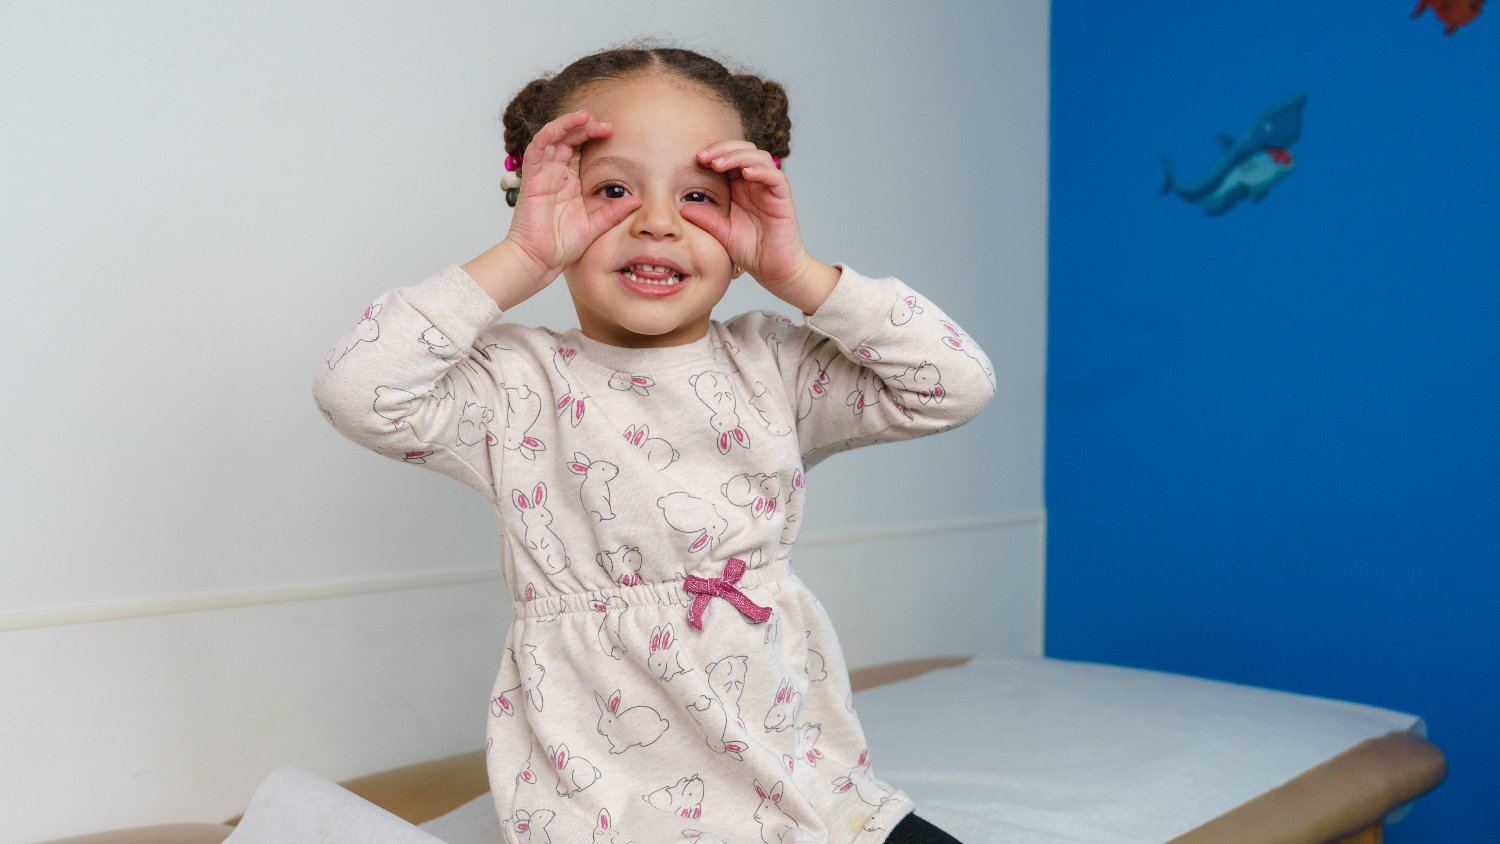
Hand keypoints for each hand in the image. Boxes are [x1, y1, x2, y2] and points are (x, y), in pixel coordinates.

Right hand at [503, 109, 641, 286]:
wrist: (540, 260)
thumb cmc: (562, 247)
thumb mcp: (596, 226)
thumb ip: (614, 212)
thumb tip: (638, 200)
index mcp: (571, 183)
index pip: (581, 151)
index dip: (594, 138)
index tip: (613, 133)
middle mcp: (556, 175)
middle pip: (569, 139)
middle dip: (586, 128)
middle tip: (606, 125)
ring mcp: (543, 174)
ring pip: (553, 138)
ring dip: (568, 125)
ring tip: (586, 117)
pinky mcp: (532, 178)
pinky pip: (537, 149)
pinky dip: (547, 134)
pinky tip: (561, 127)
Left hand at [681, 142, 836, 312]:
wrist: (773, 269)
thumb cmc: (750, 250)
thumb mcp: (721, 233)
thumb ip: (705, 218)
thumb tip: (682, 208)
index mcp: (740, 187)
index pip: (728, 157)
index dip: (713, 153)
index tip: (695, 159)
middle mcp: (755, 183)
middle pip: (743, 149)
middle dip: (722, 149)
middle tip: (703, 157)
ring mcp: (770, 188)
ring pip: (759, 157)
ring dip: (738, 156)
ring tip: (719, 164)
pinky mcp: (783, 198)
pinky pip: (775, 177)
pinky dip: (761, 171)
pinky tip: (746, 173)